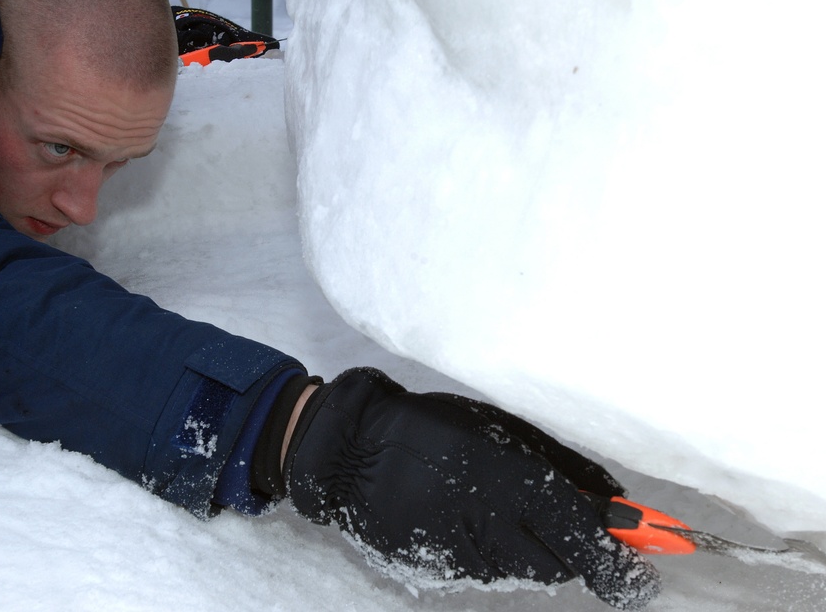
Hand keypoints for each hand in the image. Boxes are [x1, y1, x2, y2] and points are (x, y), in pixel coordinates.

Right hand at [282, 368, 660, 609]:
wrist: (353, 452)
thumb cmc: (434, 425)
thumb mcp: (504, 428)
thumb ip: (565, 467)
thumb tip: (616, 503)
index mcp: (511, 478)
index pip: (584, 539)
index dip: (622, 563)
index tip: (648, 574)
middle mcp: (490, 522)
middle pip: (561, 566)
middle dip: (575, 551)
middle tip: (564, 520)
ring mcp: (462, 552)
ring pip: (525, 571)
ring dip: (533, 549)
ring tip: (502, 507)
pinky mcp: (440, 569)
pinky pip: (489, 571)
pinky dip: (496, 552)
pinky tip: (471, 518)